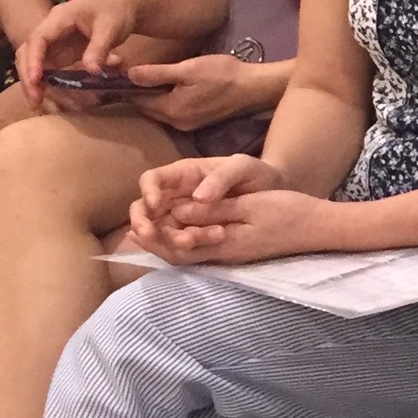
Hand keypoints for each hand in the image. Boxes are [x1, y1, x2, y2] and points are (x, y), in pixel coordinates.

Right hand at [16, 0, 144, 96]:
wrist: (123, 6)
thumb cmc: (116, 11)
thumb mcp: (111, 27)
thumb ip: (99, 48)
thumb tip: (91, 71)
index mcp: (59, 18)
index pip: (38, 39)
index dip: (33, 60)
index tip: (36, 80)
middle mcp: (51, 31)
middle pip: (27, 52)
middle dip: (28, 75)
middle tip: (35, 100)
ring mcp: (55, 43)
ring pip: (36, 63)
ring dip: (36, 83)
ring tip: (40, 104)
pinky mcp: (62, 54)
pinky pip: (50, 70)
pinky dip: (51, 84)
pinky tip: (56, 100)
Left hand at [124, 53, 267, 131]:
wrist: (254, 87)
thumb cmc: (222, 74)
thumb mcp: (188, 69)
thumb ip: (157, 74)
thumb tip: (128, 75)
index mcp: (171, 110)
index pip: (138, 100)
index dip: (124, 88)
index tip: (112, 76)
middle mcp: (176, 122)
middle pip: (147, 108)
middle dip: (136, 94)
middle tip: (124, 76)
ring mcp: (188, 124)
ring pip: (160, 111)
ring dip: (151, 99)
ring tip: (144, 81)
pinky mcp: (198, 122)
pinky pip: (173, 112)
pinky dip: (166, 102)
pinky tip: (168, 90)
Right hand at [130, 152, 285, 257]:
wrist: (274, 193)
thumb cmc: (255, 174)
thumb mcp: (243, 166)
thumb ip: (221, 178)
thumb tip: (198, 198)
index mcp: (182, 175)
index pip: (152, 179)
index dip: (148, 191)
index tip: (154, 203)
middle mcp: (176, 197)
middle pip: (145, 209)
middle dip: (143, 221)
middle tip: (150, 234)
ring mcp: (182, 218)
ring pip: (159, 231)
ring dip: (163, 239)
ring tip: (187, 243)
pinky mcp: (194, 235)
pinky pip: (177, 245)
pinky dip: (177, 250)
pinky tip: (187, 251)